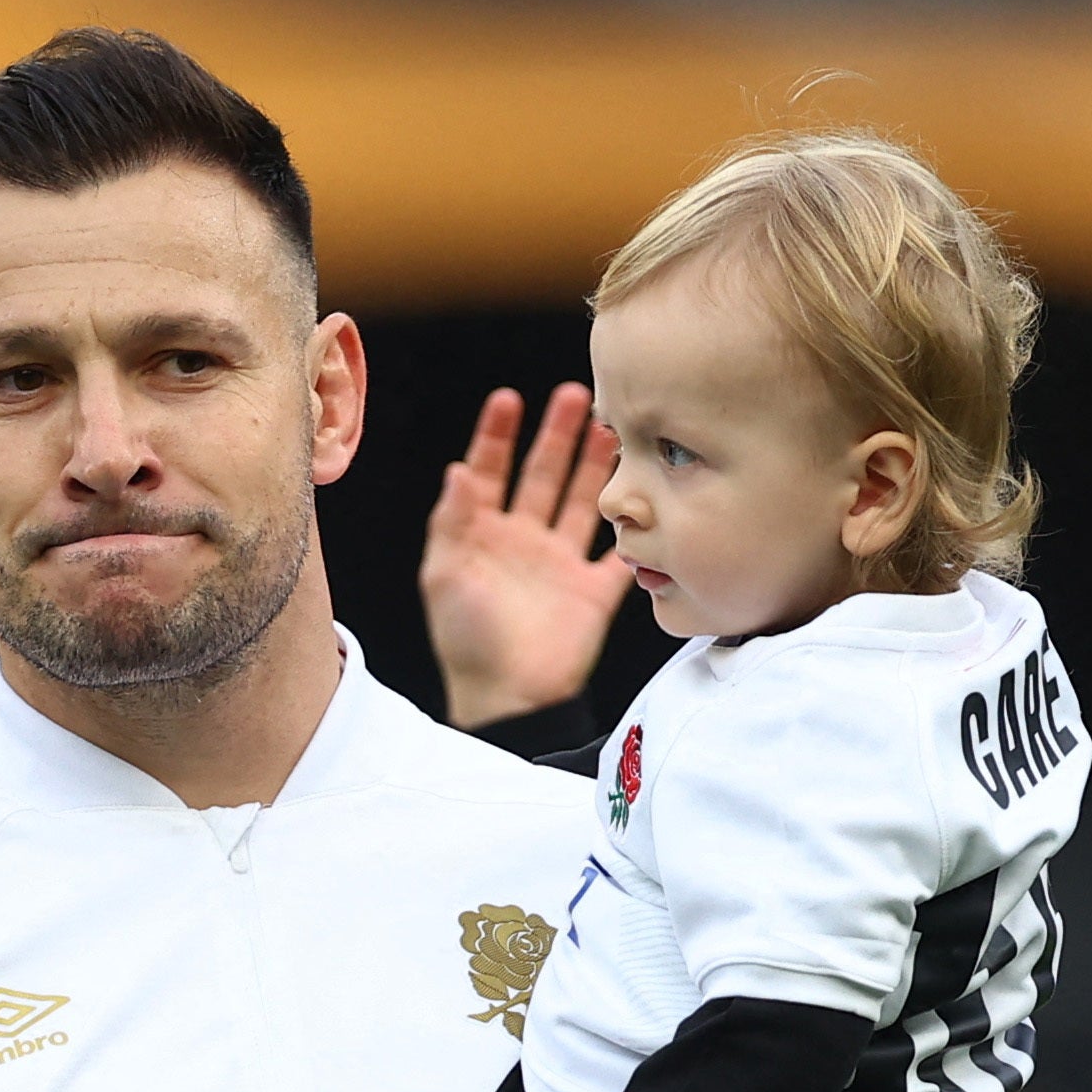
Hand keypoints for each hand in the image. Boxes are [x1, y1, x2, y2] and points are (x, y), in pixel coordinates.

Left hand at [420, 385, 632, 730]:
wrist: (510, 698)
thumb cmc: (467, 642)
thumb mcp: (444, 577)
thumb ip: (452, 523)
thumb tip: (457, 470)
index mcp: (482, 535)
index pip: (490, 472)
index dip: (497, 435)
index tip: (508, 399)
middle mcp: (524, 541)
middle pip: (543, 475)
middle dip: (558, 435)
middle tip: (578, 394)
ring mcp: (560, 563)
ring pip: (584, 501)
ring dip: (596, 466)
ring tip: (613, 428)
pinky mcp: (594, 590)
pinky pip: (620, 551)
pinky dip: (635, 526)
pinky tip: (646, 492)